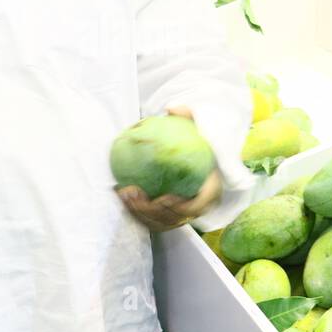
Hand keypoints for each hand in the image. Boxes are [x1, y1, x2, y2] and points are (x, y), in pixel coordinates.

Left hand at [117, 107, 223, 231]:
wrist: (201, 153)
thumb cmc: (199, 138)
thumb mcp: (198, 123)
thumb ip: (189, 115)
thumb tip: (171, 108)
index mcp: (211, 189)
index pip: (198, 206)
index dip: (182, 208)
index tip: (162, 198)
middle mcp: (198, 207)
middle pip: (175, 219)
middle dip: (152, 211)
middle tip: (134, 194)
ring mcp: (183, 215)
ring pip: (161, 222)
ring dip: (140, 213)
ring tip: (124, 194)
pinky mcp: (168, 216)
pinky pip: (152, 220)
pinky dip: (136, 212)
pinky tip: (120, 194)